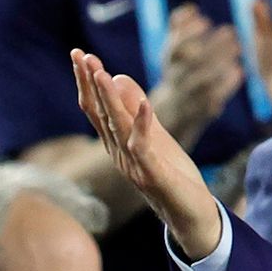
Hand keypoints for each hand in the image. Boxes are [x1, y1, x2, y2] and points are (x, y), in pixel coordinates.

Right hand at [72, 48, 223, 258]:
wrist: (191, 215)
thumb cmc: (172, 175)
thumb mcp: (155, 136)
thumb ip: (137, 110)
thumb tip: (119, 78)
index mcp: (119, 144)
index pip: (97, 110)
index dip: (88, 83)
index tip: (80, 55)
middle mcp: (120, 154)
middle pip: (100, 115)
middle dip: (91, 84)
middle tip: (81, 55)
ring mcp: (135, 166)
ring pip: (117, 128)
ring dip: (110, 100)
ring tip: (103, 73)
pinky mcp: (154, 175)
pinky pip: (144, 148)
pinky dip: (143, 125)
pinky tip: (144, 104)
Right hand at [149, 4, 243, 149]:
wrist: (171, 119)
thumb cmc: (177, 78)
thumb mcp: (173, 55)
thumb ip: (179, 29)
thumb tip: (191, 8)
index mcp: (168, 65)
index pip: (174, 48)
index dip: (187, 33)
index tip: (204, 19)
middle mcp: (175, 81)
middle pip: (191, 63)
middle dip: (211, 46)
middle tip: (231, 31)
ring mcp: (187, 97)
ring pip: (202, 80)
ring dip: (220, 63)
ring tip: (238, 47)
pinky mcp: (200, 112)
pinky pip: (213, 99)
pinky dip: (225, 85)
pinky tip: (238, 71)